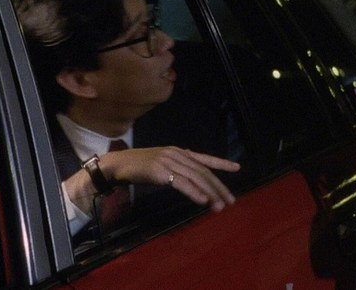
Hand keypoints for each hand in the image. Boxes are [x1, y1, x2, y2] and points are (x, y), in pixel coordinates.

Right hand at [100, 147, 239, 211]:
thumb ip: (178, 169)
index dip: (221, 163)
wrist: (118, 164)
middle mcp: (177, 154)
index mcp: (179, 152)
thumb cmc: (139, 166)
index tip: (237, 168)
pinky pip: (181, 183)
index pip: (204, 158)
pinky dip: (193, 192)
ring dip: (210, 192)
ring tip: (220, 205)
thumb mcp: (163, 164)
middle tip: (231, 201)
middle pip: (203, 171)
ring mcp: (168, 162)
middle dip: (219, 187)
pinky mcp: (159, 171)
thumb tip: (193, 180)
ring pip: (195, 177)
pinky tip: (203, 200)